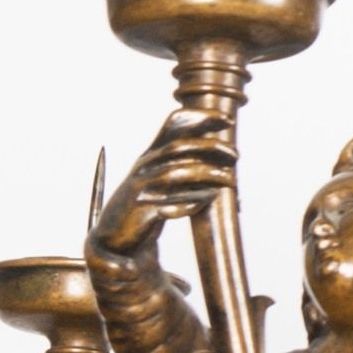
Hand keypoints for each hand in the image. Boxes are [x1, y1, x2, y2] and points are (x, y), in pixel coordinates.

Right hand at [103, 95, 240, 246]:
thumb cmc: (150, 200)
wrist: (117, 233)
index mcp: (152, 153)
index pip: (173, 124)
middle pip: (178, 148)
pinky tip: (208, 199)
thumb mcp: (164, 176)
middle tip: (236, 155)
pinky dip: (191, 201)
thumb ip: (188, 161)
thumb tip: (225, 149)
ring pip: (176, 174)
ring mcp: (141, 187)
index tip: (227, 120)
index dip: (200, 118)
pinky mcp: (142, 210)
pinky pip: (169, 203)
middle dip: (210, 148)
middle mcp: (145, 166)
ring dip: (207, 174)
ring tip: (230, 180)